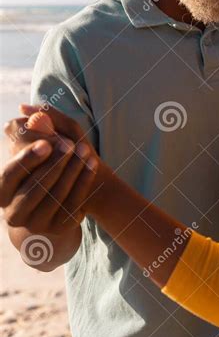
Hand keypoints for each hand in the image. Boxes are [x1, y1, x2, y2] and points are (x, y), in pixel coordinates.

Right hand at [1, 106, 98, 233]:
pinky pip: (74, 203)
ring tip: (86, 148)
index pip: (10, 174)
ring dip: (72, 169)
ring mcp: (37, 224)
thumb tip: (25, 108)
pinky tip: (92, 162)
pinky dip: (84, 180)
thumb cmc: (50, 164)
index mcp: (2, 191)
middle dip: (54, 164)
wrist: (66, 200)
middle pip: (34, 188)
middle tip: (70, 144)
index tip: (46, 143)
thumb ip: (36, 127)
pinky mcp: (60, 228)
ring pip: (56, 195)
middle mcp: (14, 212)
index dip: (27, 159)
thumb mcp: (42, 146)